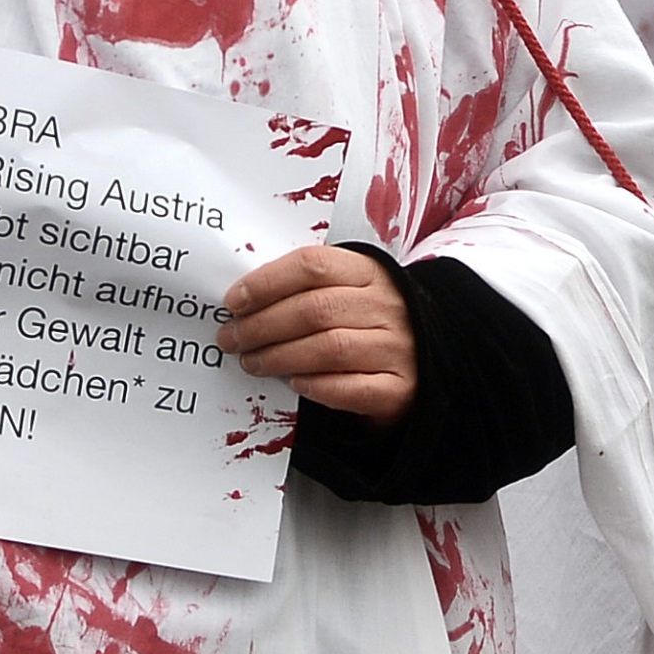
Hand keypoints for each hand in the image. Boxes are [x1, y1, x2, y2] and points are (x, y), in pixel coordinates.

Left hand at [220, 243, 415, 424]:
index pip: (312, 265)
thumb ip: (306, 288)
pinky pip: (351, 387)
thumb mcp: (346, 290)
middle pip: (315, 309)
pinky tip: (294, 383)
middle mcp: (387, 306)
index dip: (267, 281)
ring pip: (330, 348)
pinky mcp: (399, 388)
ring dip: (280, 357)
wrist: (423, 361)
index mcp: (369, 271)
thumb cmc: (367, 320)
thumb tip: (243, 301)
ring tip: (251, 362)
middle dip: (262, 325)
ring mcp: (396, 347)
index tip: (233, 301)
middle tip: (230, 338)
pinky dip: (317, 386)